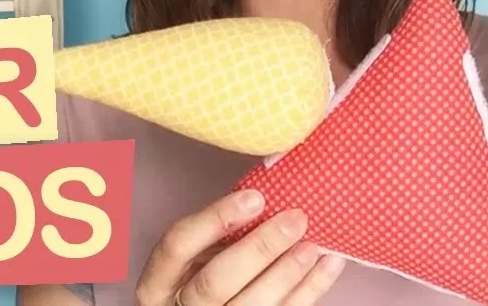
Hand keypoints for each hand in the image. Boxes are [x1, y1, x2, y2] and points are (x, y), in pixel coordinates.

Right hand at [134, 190, 345, 305]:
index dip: (214, 220)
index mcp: (158, 283)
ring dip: (288, 273)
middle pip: (215, 281)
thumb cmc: (201, 279)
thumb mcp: (194, 258)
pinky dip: (311, 290)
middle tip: (294, 220)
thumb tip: (262, 197)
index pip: (177, 245)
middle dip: (258, 249)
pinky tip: (328, 265)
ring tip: (315, 244)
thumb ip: (214, 236)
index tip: (254, 197)